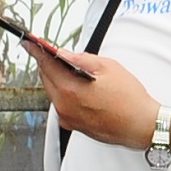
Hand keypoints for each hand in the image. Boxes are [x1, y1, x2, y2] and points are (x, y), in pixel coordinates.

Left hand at [33, 41, 157, 148]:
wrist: (141, 125)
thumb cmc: (129, 100)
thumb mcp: (108, 67)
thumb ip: (82, 59)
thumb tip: (65, 54)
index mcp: (69, 91)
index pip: (46, 66)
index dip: (37, 51)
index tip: (29, 44)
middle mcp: (64, 107)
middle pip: (47, 80)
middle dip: (48, 65)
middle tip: (51, 53)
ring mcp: (68, 118)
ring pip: (55, 93)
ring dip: (58, 80)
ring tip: (69, 69)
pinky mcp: (74, 126)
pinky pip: (63, 105)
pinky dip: (66, 94)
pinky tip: (79, 88)